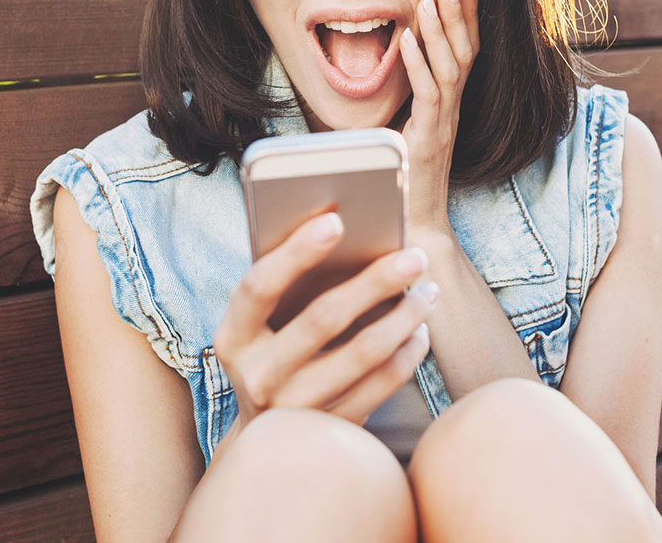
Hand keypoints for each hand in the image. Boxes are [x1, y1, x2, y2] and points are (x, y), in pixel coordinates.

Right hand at [213, 211, 438, 437]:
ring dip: (404, 316)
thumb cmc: (273, 354)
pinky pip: (382, 385)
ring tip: (428, 290)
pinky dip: (407, 352)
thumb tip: (342, 226)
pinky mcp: (332, 430)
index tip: (336, 219)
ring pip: (363, 354)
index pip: (259, 286)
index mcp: (233, 337)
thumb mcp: (261, 326)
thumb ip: (286, 285)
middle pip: (323, 318)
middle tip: (414, 255)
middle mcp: (258, 376)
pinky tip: (419, 330)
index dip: (296, 251)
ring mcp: (295, 409)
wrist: (270, 443)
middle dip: (375, 280)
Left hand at [399, 0, 479, 240]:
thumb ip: (403, 106)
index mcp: (448, 108)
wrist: (414, 226)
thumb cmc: (405, 182)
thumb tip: (387, 72)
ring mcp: (442, 125)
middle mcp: (451, 112)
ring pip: (450, 70)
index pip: (465, 55)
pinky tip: (409, 39)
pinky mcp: (428, 140)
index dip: (468, 21)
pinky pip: (427, 96)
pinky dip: (417, 65)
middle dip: (461, 17)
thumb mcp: (404, 133)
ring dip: (441, 32)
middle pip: (464, 56)